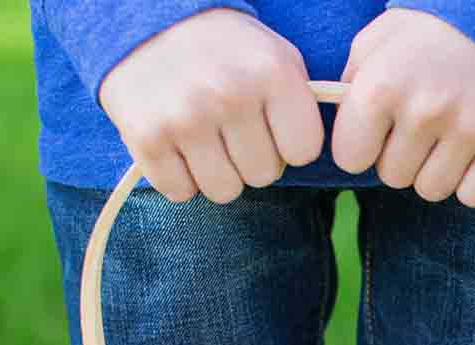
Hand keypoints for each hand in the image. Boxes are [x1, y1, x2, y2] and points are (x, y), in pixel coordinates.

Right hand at [99, 9, 323, 203]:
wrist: (146, 22)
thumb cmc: (226, 51)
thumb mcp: (277, 58)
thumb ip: (303, 104)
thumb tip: (327, 152)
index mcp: (273, 73)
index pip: (304, 152)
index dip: (289, 144)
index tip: (271, 125)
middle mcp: (230, 94)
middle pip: (264, 176)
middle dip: (250, 158)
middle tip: (230, 127)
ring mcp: (186, 117)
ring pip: (224, 191)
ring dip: (216, 172)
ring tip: (204, 136)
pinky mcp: (147, 138)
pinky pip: (180, 192)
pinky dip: (178, 176)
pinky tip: (175, 143)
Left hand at [333, 9, 474, 206]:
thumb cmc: (431, 32)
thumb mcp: (377, 41)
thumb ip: (352, 84)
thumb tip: (344, 129)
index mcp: (383, 85)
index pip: (351, 159)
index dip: (361, 146)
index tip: (378, 130)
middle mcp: (426, 110)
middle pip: (393, 177)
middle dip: (401, 157)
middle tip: (420, 125)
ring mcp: (470, 128)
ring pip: (432, 189)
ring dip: (435, 170)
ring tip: (446, 136)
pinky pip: (473, 195)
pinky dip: (471, 180)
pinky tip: (473, 151)